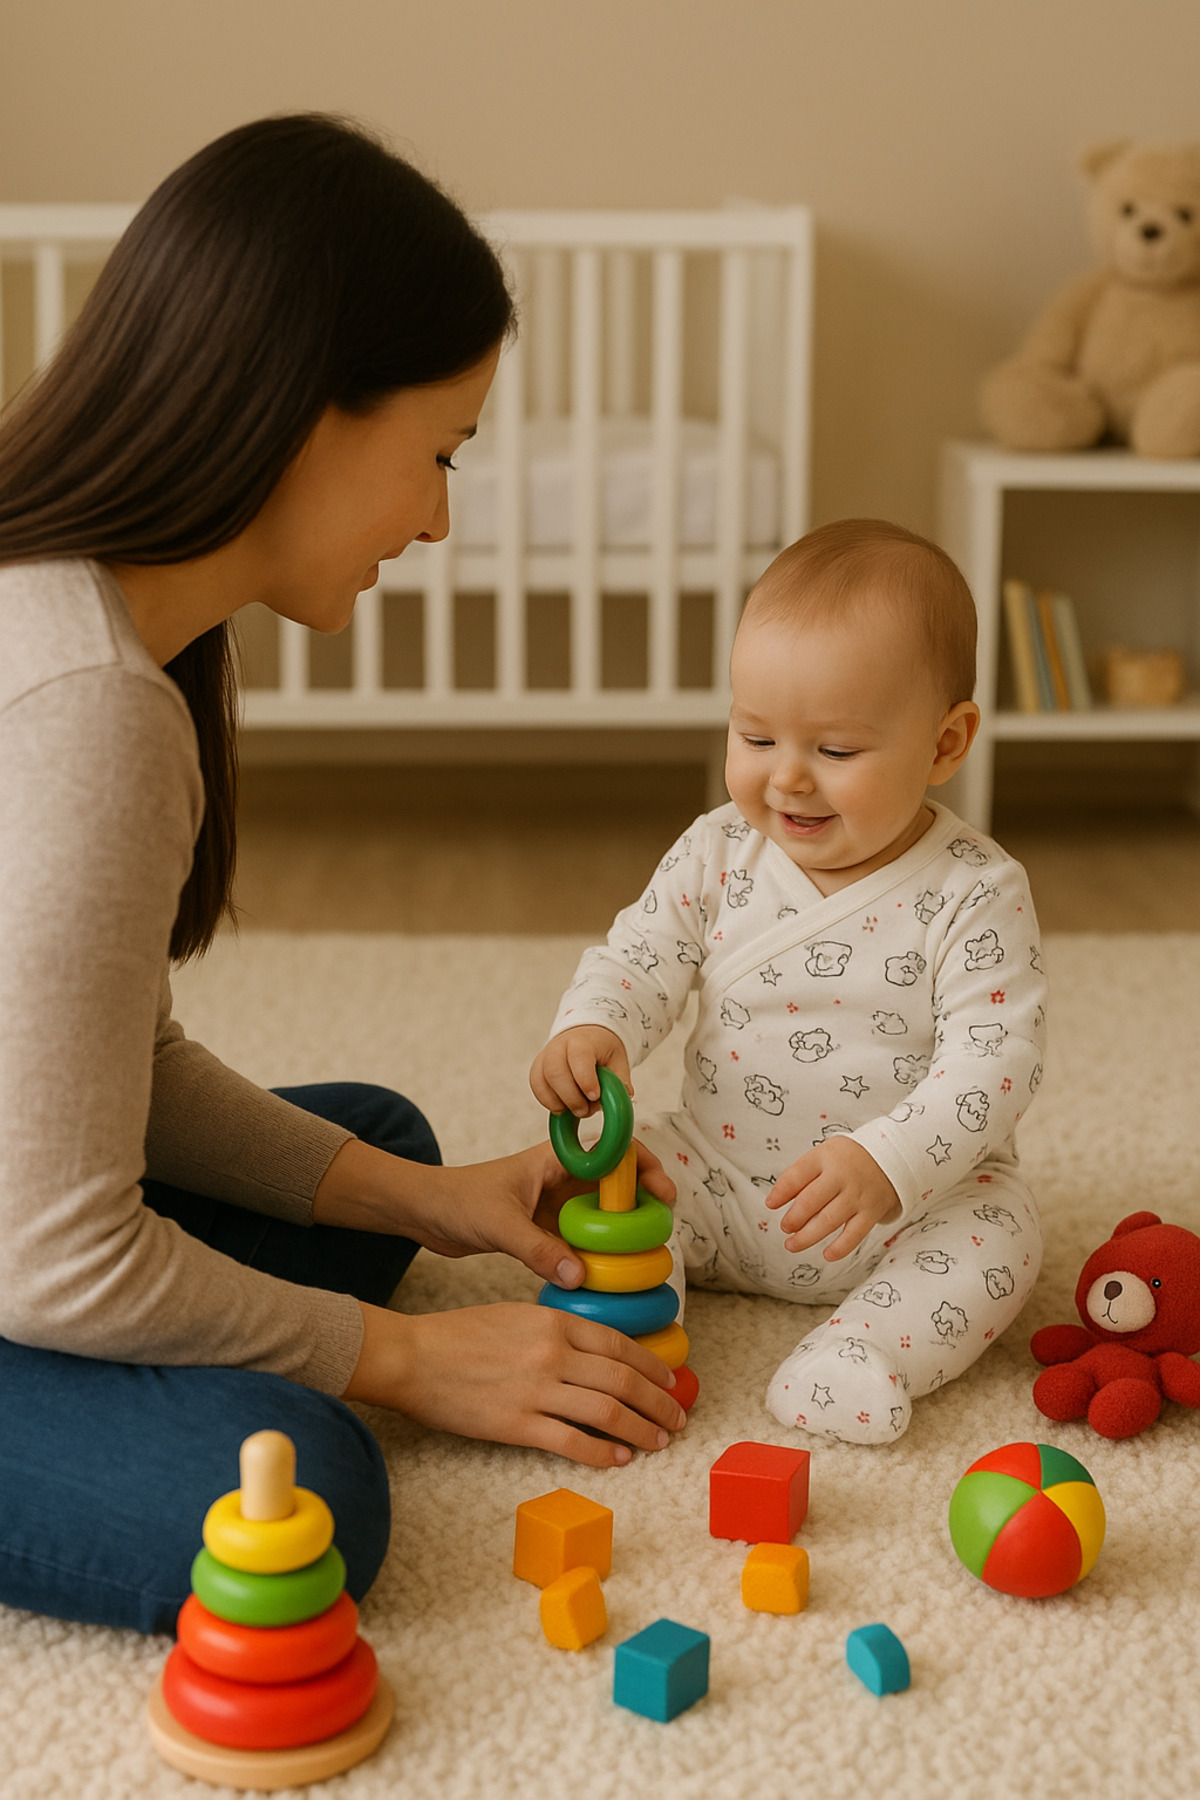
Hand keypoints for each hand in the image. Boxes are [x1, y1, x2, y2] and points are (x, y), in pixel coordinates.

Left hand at [313, 1136, 674, 1290]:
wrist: (426, 1213)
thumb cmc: (457, 1202)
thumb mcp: (498, 1224)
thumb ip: (536, 1249)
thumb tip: (579, 1276)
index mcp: (556, 1160)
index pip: (613, 1150)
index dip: (644, 1166)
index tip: (663, 1192)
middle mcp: (563, 1179)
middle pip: (617, 1184)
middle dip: (644, 1201)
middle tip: (663, 1227)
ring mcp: (556, 1205)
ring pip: (604, 1214)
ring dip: (625, 1230)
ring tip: (645, 1255)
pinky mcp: (547, 1229)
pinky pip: (584, 1240)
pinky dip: (600, 1253)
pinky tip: (611, 1275)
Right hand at [344, 1299, 687, 1467]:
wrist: (413, 1356)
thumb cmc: (459, 1335)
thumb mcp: (516, 1316)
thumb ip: (556, 1331)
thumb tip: (594, 1353)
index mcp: (554, 1323)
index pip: (620, 1346)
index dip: (653, 1367)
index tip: (671, 1383)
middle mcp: (553, 1354)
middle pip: (623, 1380)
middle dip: (658, 1403)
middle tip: (677, 1419)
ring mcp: (537, 1390)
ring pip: (608, 1412)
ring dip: (641, 1429)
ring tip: (658, 1442)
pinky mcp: (518, 1425)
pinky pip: (573, 1442)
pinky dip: (604, 1452)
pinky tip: (620, 1459)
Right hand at [530, 1025, 631, 1117]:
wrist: (584, 1036)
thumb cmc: (601, 1049)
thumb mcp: (617, 1059)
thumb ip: (620, 1078)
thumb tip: (625, 1096)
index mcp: (581, 1041)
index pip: (579, 1057)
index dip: (585, 1079)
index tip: (594, 1096)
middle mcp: (558, 1047)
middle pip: (555, 1071)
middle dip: (571, 1097)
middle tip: (585, 1111)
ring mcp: (544, 1058)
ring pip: (541, 1081)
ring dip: (559, 1102)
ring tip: (577, 1110)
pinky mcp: (537, 1070)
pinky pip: (537, 1088)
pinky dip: (548, 1102)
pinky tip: (564, 1107)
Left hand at [764, 1137, 899, 1260]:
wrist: (891, 1156)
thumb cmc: (848, 1159)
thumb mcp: (824, 1155)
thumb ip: (802, 1175)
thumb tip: (777, 1200)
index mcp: (825, 1157)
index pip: (796, 1175)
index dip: (780, 1192)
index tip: (770, 1204)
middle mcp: (841, 1176)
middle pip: (810, 1201)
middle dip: (793, 1219)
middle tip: (785, 1228)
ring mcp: (857, 1195)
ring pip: (828, 1220)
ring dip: (807, 1237)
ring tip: (792, 1244)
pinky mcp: (871, 1211)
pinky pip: (854, 1234)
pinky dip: (840, 1247)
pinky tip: (826, 1255)